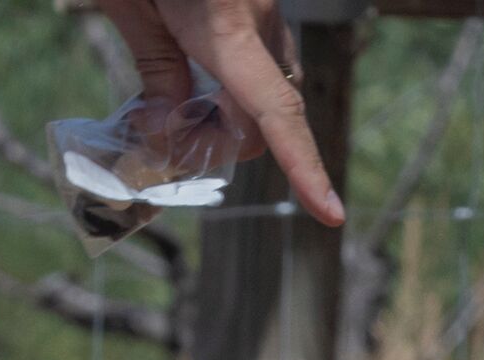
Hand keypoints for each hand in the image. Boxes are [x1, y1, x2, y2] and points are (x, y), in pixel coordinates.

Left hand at [91, 0, 343, 225]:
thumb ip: (153, 66)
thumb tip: (168, 128)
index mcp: (224, 26)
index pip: (275, 112)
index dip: (304, 167)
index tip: (330, 214)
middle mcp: (259, 21)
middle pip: (265, 117)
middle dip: (221, 144)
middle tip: (157, 139)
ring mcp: (266, 11)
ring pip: (267, 92)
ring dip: (227, 118)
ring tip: (165, 109)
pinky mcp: (259, 3)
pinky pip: (261, 61)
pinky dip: (230, 87)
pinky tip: (188, 77)